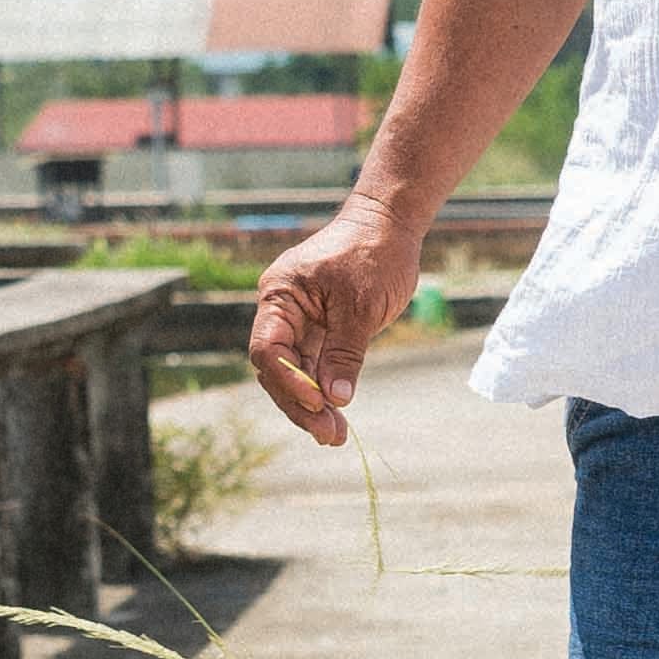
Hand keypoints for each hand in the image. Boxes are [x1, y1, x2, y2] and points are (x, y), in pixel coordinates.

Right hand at [247, 198, 423, 445]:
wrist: (390, 223)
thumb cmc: (374, 254)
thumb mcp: (361, 306)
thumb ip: (344, 353)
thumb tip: (335, 398)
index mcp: (280, 295)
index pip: (268, 349)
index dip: (289, 381)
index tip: (319, 401)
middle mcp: (282, 310)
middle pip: (278, 369)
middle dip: (301, 403)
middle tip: (329, 435)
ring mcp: (300, 321)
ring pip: (297, 372)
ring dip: (313, 404)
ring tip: (335, 435)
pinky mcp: (320, 329)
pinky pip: (315, 365)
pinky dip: (326, 389)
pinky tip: (336, 416)